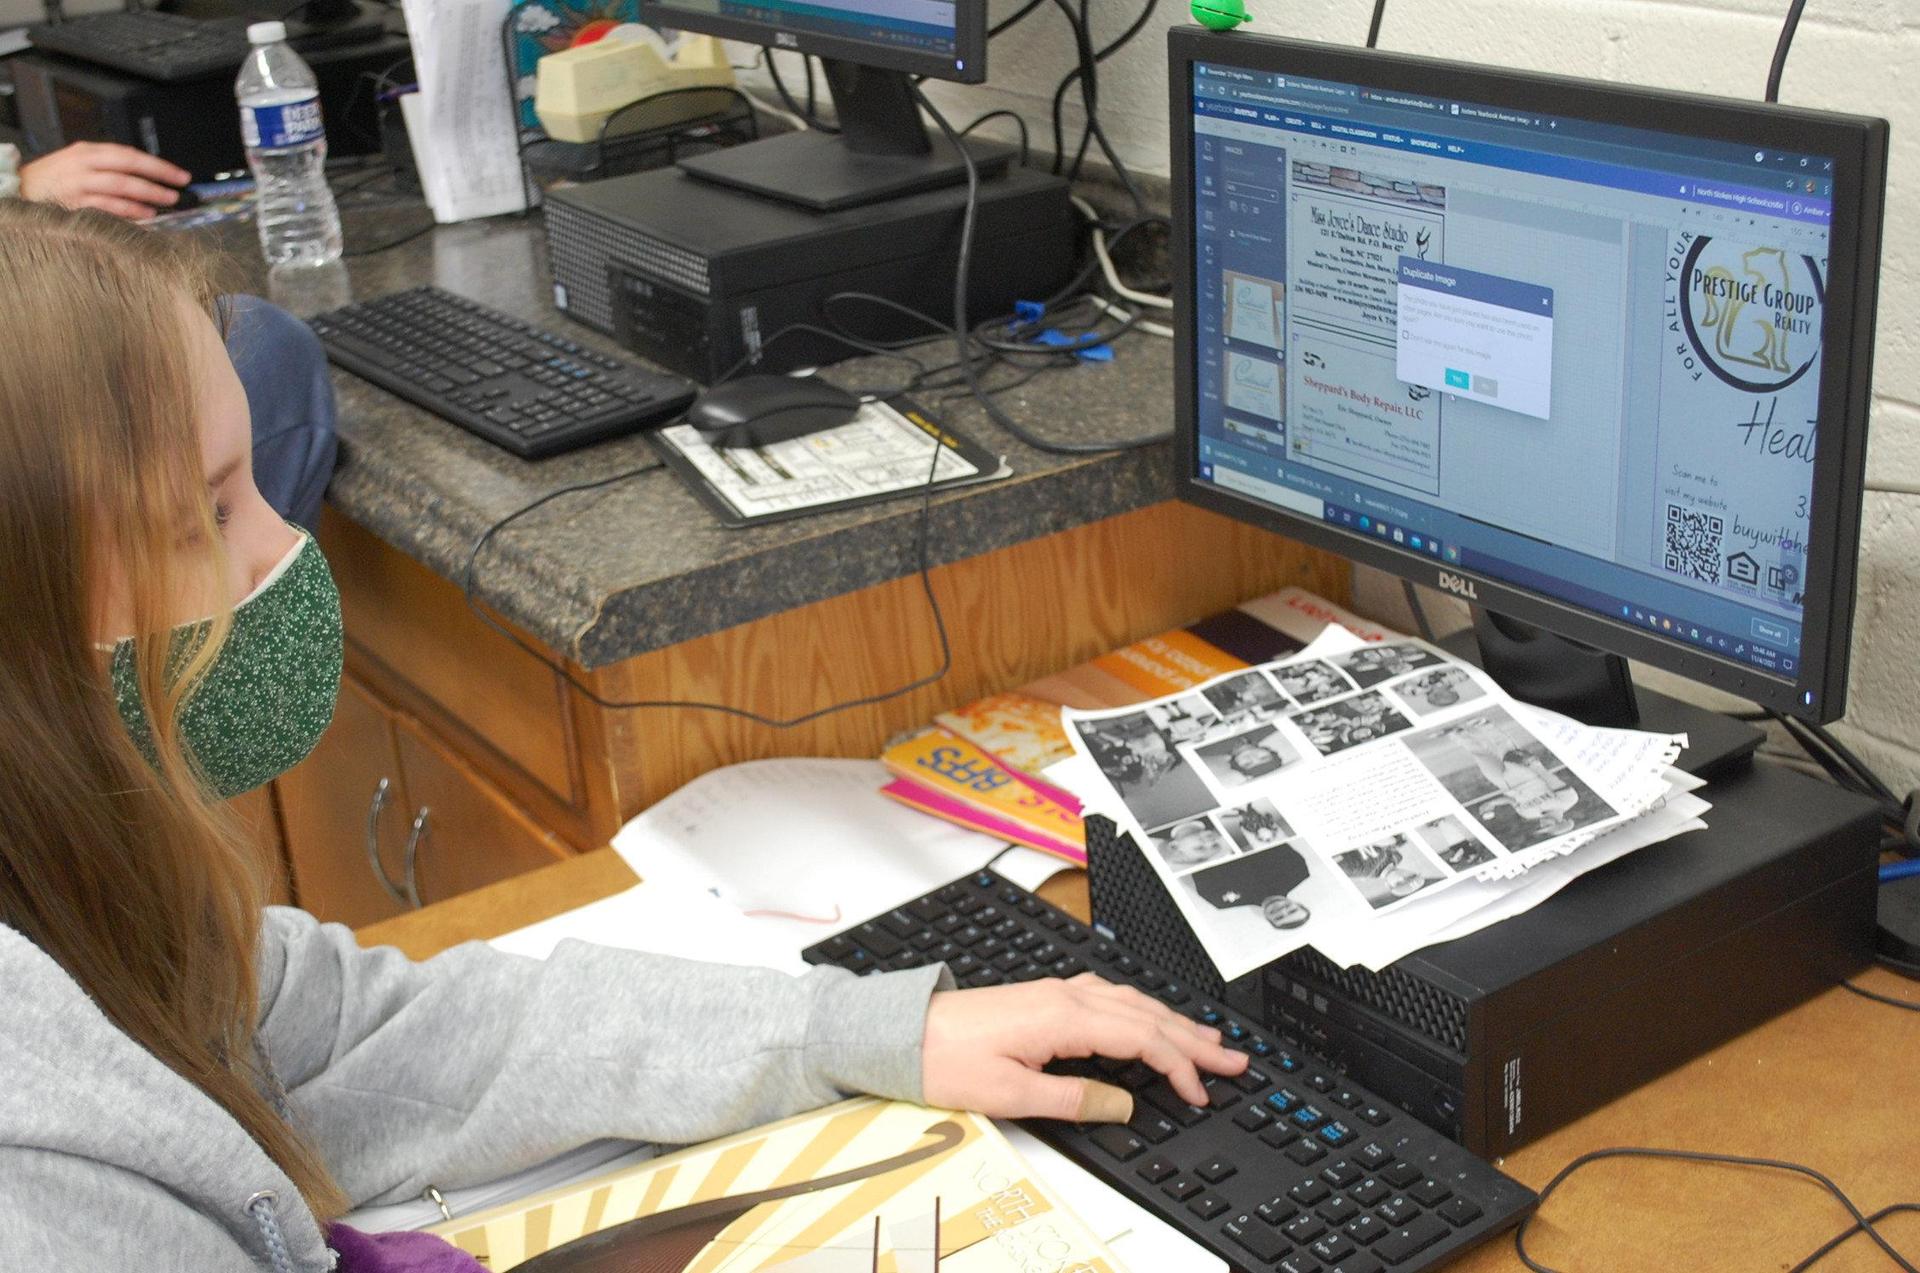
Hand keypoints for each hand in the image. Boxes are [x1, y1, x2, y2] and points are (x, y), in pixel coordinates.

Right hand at [19, 142, 190, 219]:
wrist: (21, 188)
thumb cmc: (57, 178)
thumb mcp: (81, 162)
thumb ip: (110, 166)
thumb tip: (147, 176)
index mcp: (89, 152)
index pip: (129, 154)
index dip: (157, 165)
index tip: (179, 175)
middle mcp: (84, 165)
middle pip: (127, 167)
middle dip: (157, 178)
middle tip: (179, 189)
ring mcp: (79, 184)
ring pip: (119, 186)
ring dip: (147, 195)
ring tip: (167, 202)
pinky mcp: (75, 204)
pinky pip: (108, 207)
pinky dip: (129, 211)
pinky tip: (145, 214)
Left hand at [921, 973, 1247, 1122]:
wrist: (904, 1033)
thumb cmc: (947, 1060)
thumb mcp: (1012, 1095)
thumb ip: (1075, 1099)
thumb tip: (1125, 1103)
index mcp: (1063, 1016)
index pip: (1142, 1038)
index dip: (1179, 1066)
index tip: (1203, 1091)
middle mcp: (1066, 996)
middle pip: (1147, 1015)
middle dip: (1195, 1039)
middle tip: (1235, 1059)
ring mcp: (1057, 992)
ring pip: (1132, 1003)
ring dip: (1174, 1022)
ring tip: (1208, 1041)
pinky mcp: (1046, 997)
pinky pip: (1110, 998)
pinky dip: (1142, 1011)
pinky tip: (1150, 1019)